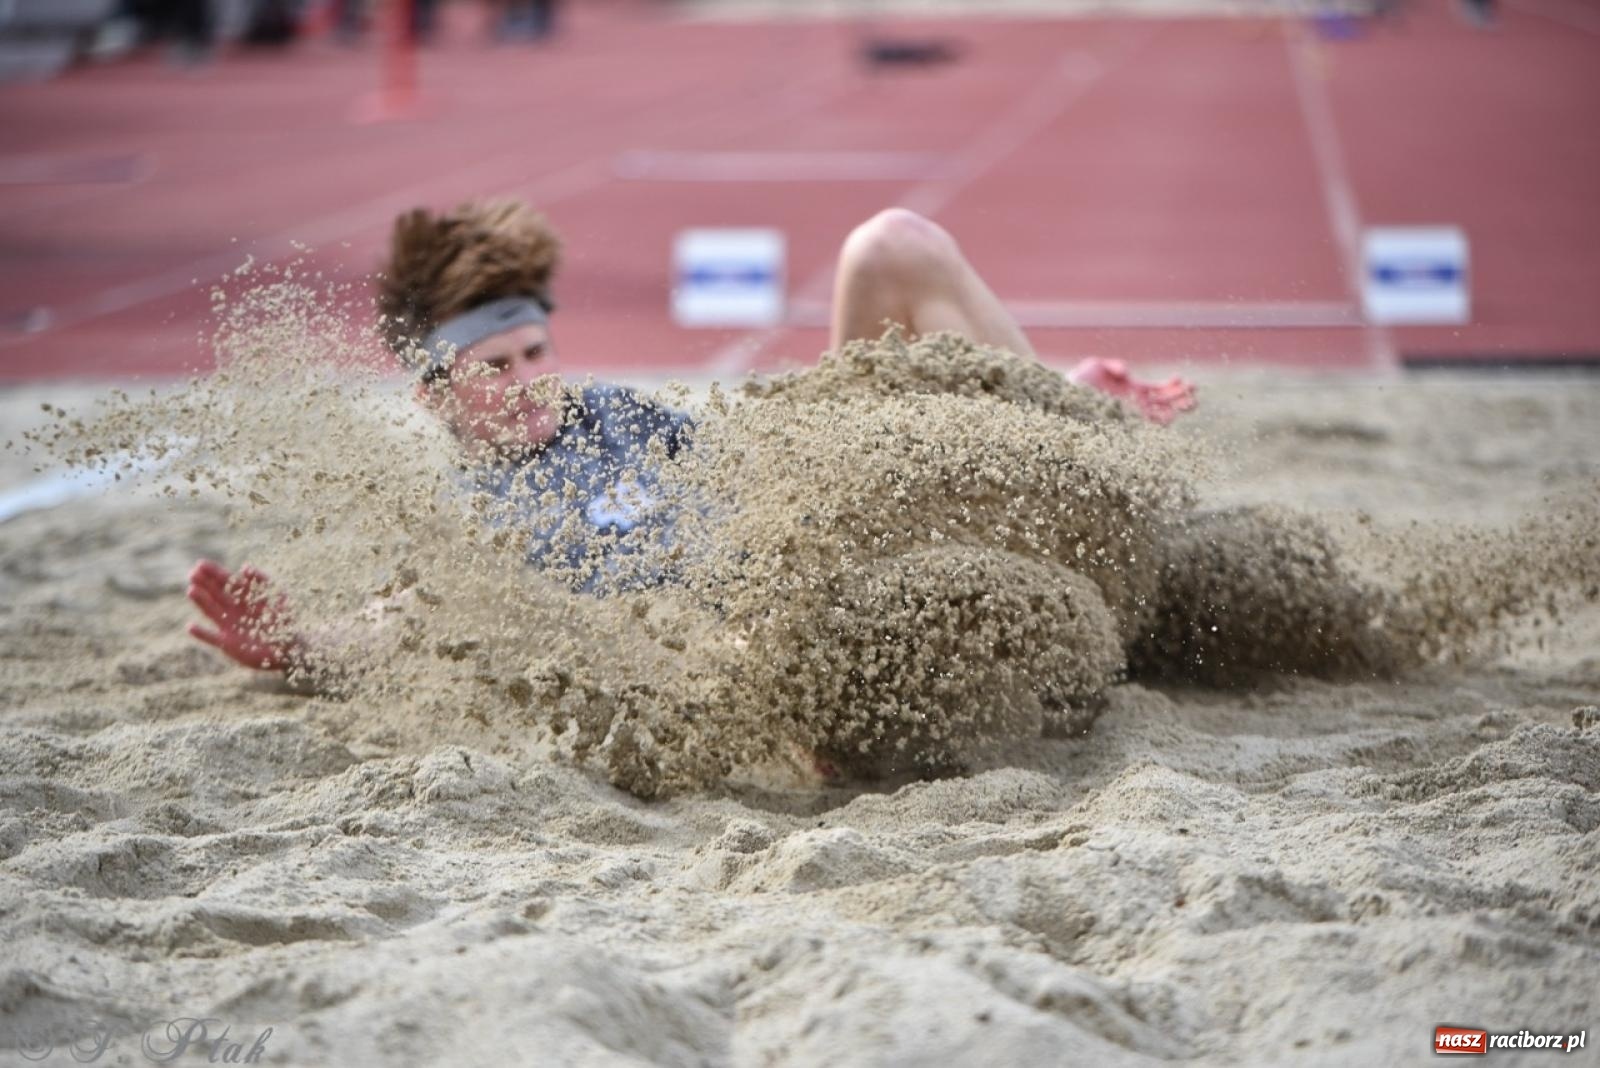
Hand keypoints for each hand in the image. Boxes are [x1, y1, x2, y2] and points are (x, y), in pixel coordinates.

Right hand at [186, 559, 300, 670]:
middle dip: (204, 583)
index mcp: (245, 597)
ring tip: (191, 590)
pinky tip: (190, 626)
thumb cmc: (286, 620)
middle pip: (215, 594)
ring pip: (211, 611)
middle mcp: (234, 609)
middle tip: (192, 573)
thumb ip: (262, 581)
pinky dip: (201, 634)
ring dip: (201, 601)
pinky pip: (211, 638)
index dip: (214, 573)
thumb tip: (245, 567)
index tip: (200, 564)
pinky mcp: (228, 643)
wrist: (291, 648)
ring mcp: (229, 626)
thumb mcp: (278, 597)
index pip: (227, 581)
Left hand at [1068, 357, 1196, 425]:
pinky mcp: (1123, 420)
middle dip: (1181, 397)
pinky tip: (1170, 415)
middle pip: (1163, 402)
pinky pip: (1144, 423)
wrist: (1062, 398)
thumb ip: (1112, 366)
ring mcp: (1129, 413)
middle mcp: (1133, 403)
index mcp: (1131, 390)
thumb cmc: (1077, 382)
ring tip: (1191, 403)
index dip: (1172, 386)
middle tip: (1196, 392)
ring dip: (1175, 408)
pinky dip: (1158, 419)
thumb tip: (1126, 371)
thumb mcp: (1095, 367)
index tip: (1184, 380)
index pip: (1157, 390)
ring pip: (1158, 413)